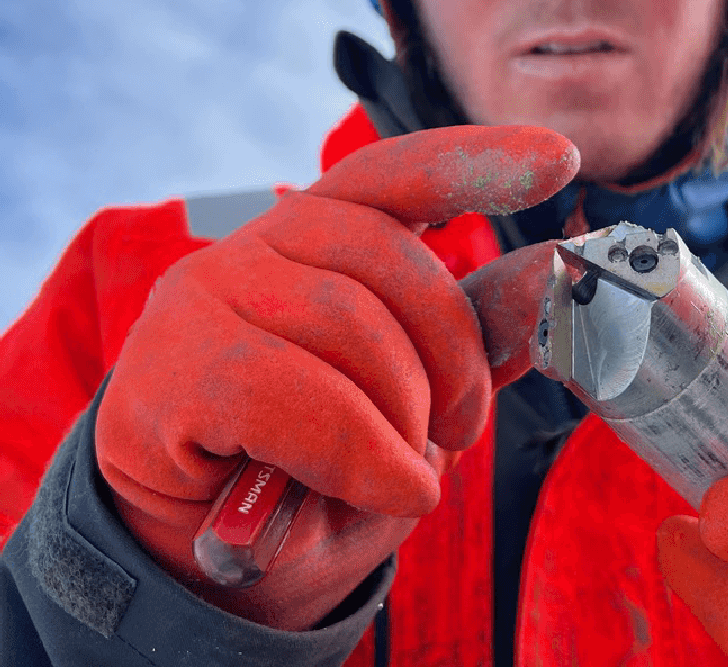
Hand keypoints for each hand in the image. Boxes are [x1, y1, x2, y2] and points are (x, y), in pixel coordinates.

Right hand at [95, 124, 576, 627]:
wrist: (201, 567)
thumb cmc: (307, 476)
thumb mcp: (409, 408)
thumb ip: (471, 343)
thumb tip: (545, 276)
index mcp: (308, 242)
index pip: (390, 175)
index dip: (473, 162)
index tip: (560, 161)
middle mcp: (244, 250)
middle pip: (386, 255)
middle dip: (451, 357)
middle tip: (457, 433)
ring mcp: (198, 302)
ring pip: (346, 324)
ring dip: (401, 421)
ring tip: (397, 476)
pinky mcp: (167, 372)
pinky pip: (293, 396)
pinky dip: (359, 453)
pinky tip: (380, 490)